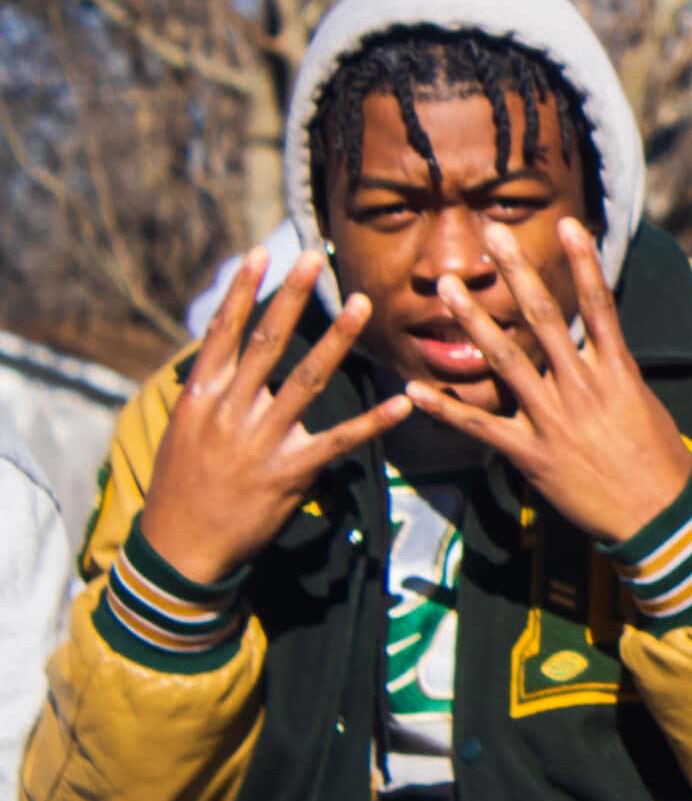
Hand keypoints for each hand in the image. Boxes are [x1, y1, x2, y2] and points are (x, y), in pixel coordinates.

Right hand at [133, 249, 412, 583]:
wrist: (180, 546)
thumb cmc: (183, 483)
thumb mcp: (185, 428)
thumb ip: (211, 389)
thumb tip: (226, 350)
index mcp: (202, 396)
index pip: (224, 332)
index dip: (243, 292)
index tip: (261, 254)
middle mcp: (231, 410)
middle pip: (267, 343)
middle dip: (291, 296)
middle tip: (313, 256)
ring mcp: (262, 440)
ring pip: (306, 380)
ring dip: (337, 340)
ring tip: (361, 304)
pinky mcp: (291, 471)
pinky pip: (340, 440)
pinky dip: (373, 421)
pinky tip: (403, 402)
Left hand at [400, 219, 691, 544]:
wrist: (658, 516)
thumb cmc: (660, 461)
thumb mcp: (644, 406)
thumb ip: (613, 373)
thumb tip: (596, 346)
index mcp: (617, 372)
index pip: (599, 305)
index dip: (583, 262)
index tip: (567, 224)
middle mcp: (582, 388)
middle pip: (544, 319)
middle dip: (517, 273)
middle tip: (491, 236)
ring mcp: (553, 419)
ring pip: (506, 361)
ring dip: (474, 322)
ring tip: (447, 289)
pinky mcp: (531, 454)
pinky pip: (480, 426)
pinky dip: (445, 408)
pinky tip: (414, 389)